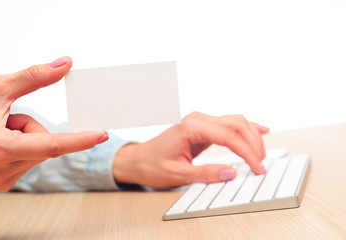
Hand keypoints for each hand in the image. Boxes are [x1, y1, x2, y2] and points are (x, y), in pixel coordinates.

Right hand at [0, 57, 108, 191]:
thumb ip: (33, 77)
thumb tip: (64, 65)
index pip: (52, 146)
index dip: (80, 140)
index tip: (101, 135)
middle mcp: (1, 170)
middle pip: (45, 144)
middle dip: (31, 126)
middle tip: (4, 120)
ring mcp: (1, 179)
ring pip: (39, 152)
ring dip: (25, 137)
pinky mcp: (4, 182)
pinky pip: (30, 160)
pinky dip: (21, 148)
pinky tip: (0, 143)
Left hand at [113, 112, 268, 188]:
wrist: (139, 160)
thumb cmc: (152, 165)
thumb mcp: (178, 174)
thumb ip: (205, 174)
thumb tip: (231, 173)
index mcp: (190, 128)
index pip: (228, 136)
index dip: (247, 152)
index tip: (257, 167)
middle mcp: (196, 119)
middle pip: (236, 125)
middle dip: (253, 144)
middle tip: (261, 164)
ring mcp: (200, 121)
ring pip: (235, 122)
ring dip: (251, 136)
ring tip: (260, 155)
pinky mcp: (202, 127)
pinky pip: (229, 124)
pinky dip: (245, 129)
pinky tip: (260, 131)